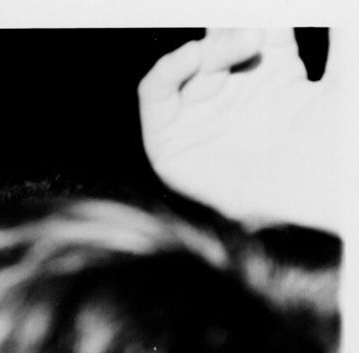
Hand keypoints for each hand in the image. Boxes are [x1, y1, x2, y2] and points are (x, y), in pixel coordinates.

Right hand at [139, 28, 339, 231]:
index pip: (255, 28)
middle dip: (228, 25)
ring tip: (244, 42)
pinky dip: (166, 69)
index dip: (256, 14)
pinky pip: (153, 95)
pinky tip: (194, 57)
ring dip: (210, 46)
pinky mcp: (171, 146)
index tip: (262, 9)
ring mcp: (201, 119)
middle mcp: (233, 96)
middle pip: (217, 41)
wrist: (321, 193)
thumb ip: (339, 32)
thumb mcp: (343, 76)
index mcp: (273, 77)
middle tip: (250, 24)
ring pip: (188, 63)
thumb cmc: (339, 144)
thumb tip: (334, 2)